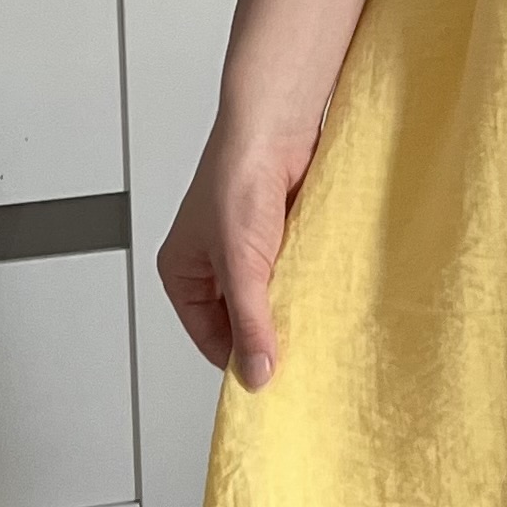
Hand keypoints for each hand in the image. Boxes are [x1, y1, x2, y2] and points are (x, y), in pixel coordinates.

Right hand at [157, 114, 315, 390]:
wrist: (278, 125)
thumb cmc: (237, 177)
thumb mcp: (240, 264)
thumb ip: (249, 321)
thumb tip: (256, 373)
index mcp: (183, 273)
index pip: (208, 337)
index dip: (238, 359)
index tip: (270, 380)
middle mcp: (213, 264)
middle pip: (240, 320)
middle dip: (267, 334)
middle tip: (298, 356)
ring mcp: (250, 250)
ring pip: (271, 299)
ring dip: (291, 308)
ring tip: (312, 322)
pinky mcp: (283, 237)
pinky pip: (294, 275)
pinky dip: (308, 285)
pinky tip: (323, 293)